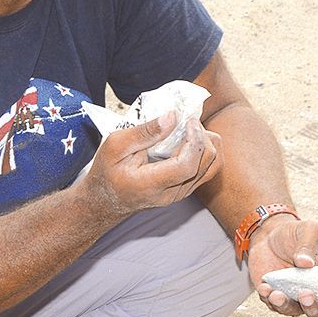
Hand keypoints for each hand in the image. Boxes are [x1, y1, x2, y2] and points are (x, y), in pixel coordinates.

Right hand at [80, 111, 221, 220]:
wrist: (105, 199)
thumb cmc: (107, 171)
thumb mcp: (115, 145)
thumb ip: (144, 132)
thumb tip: (173, 116)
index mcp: (151, 184)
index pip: (187, 166)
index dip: (194, 140)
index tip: (189, 121)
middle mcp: (171, 194)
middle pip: (206, 164)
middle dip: (203, 136)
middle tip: (188, 120)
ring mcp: (180, 194)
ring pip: (212, 167)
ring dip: (206, 143)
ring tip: (189, 129)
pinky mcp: (185, 191)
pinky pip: (207, 170)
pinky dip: (204, 151)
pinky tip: (189, 140)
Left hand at [248, 216, 317, 316]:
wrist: (269, 235)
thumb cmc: (295, 234)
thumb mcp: (309, 230)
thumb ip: (309, 244)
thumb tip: (305, 263)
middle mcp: (313, 293)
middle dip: (313, 309)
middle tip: (305, 294)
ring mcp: (293, 297)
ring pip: (293, 311)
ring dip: (286, 306)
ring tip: (277, 294)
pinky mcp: (274, 296)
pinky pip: (272, 304)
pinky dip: (268, 298)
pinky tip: (265, 287)